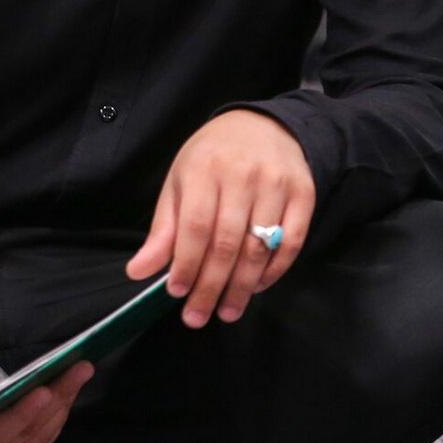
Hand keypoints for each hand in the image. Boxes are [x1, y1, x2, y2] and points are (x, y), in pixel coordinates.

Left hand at [126, 109, 314, 328]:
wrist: (263, 125)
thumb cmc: (213, 158)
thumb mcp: (180, 182)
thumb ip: (163, 229)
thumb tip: (139, 271)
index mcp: (204, 169)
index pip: (195, 227)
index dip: (186, 265)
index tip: (177, 293)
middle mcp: (243, 174)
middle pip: (227, 243)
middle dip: (211, 286)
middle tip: (198, 316)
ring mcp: (277, 183)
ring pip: (260, 247)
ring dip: (242, 287)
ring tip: (227, 312)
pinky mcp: (304, 193)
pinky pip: (291, 242)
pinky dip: (274, 271)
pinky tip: (257, 287)